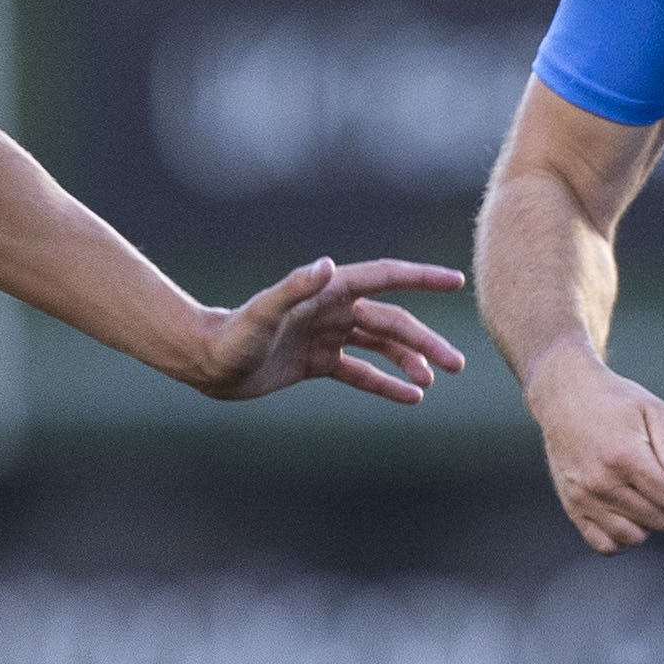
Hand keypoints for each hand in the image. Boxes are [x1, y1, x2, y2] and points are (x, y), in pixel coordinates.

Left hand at [193, 256, 471, 404]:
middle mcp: (333, 310)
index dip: (421, 278)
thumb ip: (295, 286)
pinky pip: (362, 373)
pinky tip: (411, 398)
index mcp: (328, 291)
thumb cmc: (232, 335)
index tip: (455, 280)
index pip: (385, 279)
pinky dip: (386, 384)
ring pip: (382, 347)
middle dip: (426, 342)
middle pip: (393, 322)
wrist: (207, 363)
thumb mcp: (263, 312)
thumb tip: (327, 265)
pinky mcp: (319, 363)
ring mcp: (328, 336)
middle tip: (457, 364)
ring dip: (410, 362)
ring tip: (433, 383)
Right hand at [524, 345, 663, 550]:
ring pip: (633, 537)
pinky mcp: (572, 507)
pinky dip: (623, 538)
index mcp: (626, 457)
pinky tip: (630, 517)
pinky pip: (604, 544)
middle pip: (658, 520)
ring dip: (650, 524)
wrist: (565, 397)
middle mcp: (603, 483)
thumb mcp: (652, 409)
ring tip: (651, 501)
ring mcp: (585, 499)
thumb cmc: (612, 401)